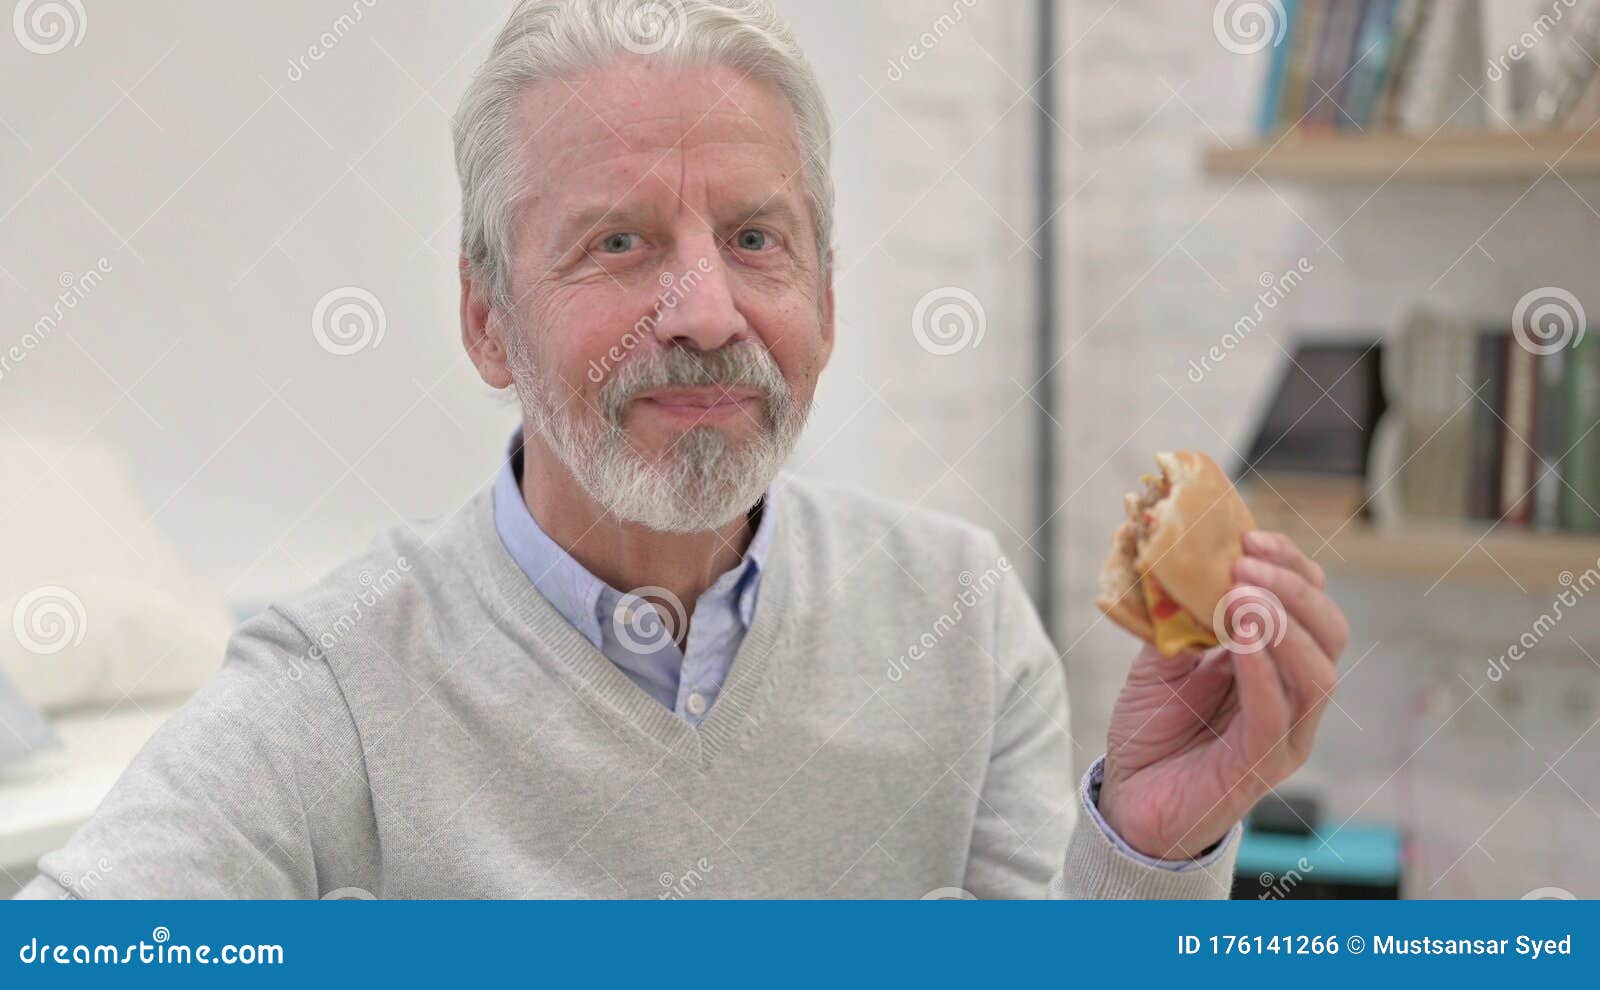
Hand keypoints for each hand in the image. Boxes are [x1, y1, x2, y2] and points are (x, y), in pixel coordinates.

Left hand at [1096, 530, 1349, 860]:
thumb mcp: (1163, 658)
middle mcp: (1294, 698)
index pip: (1310, 607)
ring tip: (1245, 592)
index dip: (1290, 567)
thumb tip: (1182, 563)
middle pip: (1329, 634)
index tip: (1250, 537)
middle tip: (1247, 562)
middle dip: (1294, 588)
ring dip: (1284, 622)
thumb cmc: (1153, 730)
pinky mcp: (1261, 765)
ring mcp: (1285, 735)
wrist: (1129, 800)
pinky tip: (1242, 635)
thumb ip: (1181, 617)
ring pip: (1316, 673)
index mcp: (1278, 666)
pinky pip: (1277, 712)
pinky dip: (1264, 668)